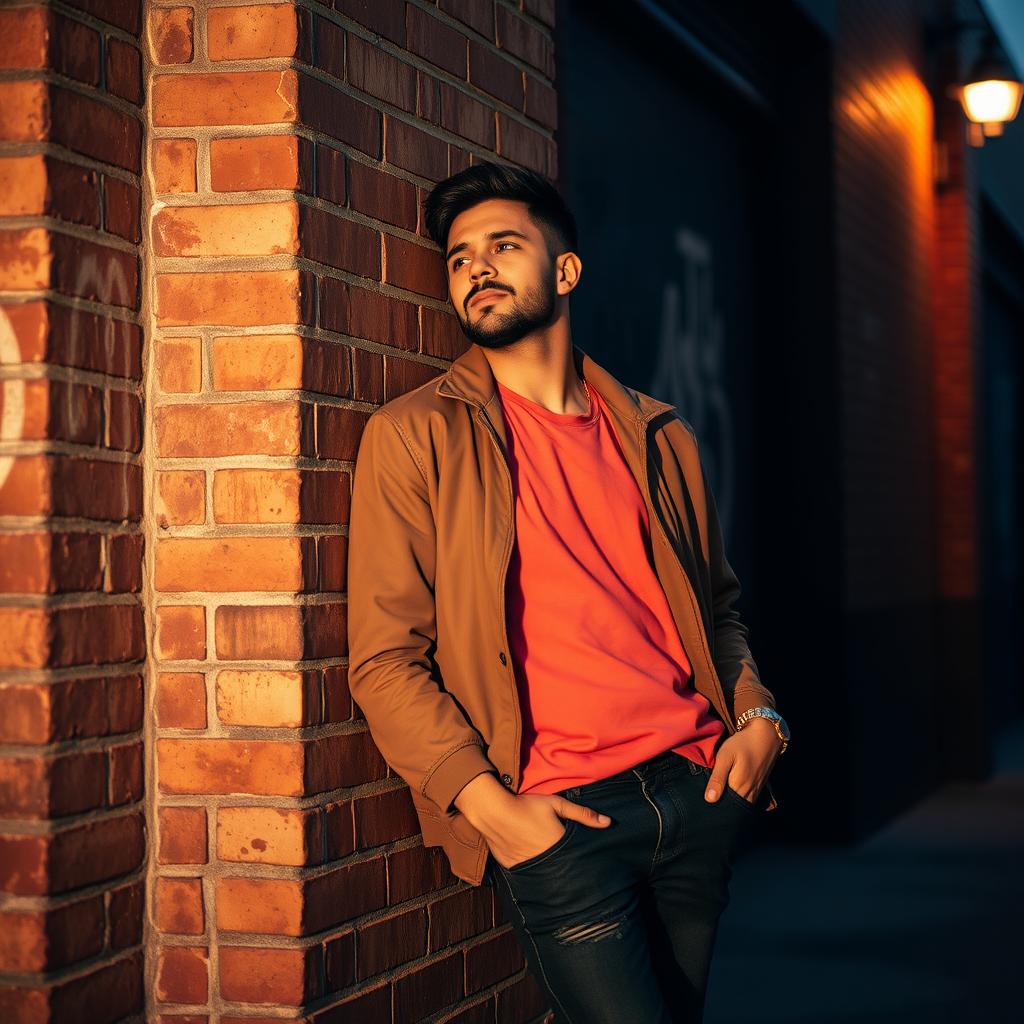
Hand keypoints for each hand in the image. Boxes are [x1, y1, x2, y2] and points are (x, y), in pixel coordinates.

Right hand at [453, 773, 610, 868]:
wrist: (493, 810)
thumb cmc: (527, 805)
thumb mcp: (556, 804)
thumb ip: (583, 814)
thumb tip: (609, 823)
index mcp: (558, 846)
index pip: (576, 859)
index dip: (582, 860)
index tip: (587, 861)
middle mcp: (545, 861)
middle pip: (562, 869)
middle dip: (568, 868)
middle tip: (569, 863)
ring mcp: (527, 867)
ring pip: (545, 874)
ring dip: (550, 870)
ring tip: (553, 865)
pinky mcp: (513, 869)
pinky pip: (527, 873)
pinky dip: (532, 869)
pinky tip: (533, 862)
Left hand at [705, 718, 781, 803]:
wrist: (765, 735)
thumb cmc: (742, 744)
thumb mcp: (725, 756)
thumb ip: (717, 778)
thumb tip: (710, 800)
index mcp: (739, 787)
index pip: (726, 808)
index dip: (716, 809)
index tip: (706, 807)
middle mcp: (750, 793)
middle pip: (735, 809)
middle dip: (723, 808)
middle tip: (710, 802)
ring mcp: (757, 790)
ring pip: (743, 805)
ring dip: (732, 804)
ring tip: (719, 798)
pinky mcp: (760, 786)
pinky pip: (749, 799)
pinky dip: (740, 799)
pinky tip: (732, 793)